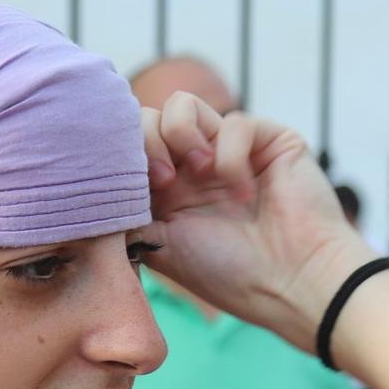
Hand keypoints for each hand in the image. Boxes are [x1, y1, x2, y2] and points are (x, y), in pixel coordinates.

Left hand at [140, 93, 370, 351]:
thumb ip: (128, 211)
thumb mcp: (160, 245)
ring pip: (182, 105)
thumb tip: (94, 188)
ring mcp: (230, 150)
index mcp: (166, 192)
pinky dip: (230, 154)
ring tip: (198, 173)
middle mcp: (194, 167)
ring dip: (180, 136)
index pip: (128, 148)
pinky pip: (233, 121)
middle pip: (147, 118)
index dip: (121, 156)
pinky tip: (244, 190)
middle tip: (163, 181)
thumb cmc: (231, 274)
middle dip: (146, 142)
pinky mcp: (268, 140)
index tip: (132, 189)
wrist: (294, 283)